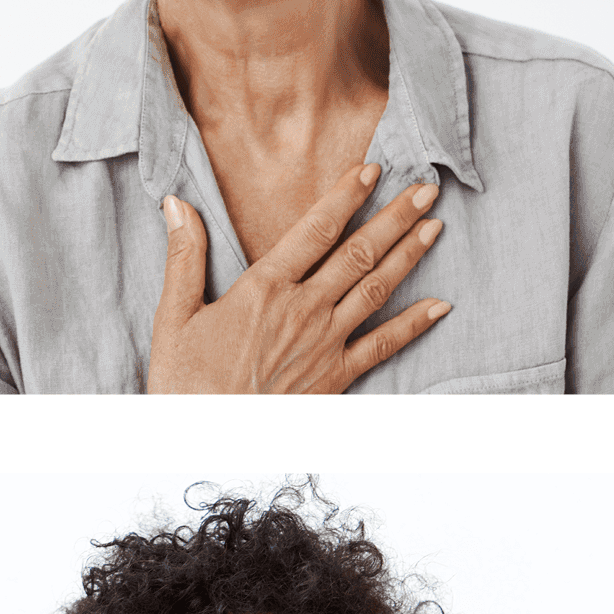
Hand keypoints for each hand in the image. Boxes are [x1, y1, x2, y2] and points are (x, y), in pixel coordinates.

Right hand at [147, 164, 451, 392]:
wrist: (207, 442)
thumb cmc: (185, 381)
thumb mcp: (173, 316)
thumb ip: (184, 258)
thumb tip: (175, 205)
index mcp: (263, 289)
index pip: (314, 231)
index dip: (346, 197)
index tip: (371, 170)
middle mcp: (303, 310)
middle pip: (358, 254)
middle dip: (395, 217)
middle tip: (426, 188)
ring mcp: (325, 344)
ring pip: (377, 290)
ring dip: (409, 256)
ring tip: (434, 227)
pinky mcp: (336, 376)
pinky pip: (383, 345)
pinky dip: (414, 324)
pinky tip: (439, 305)